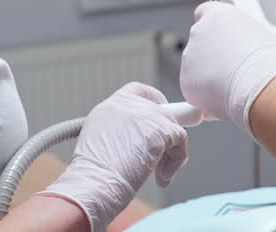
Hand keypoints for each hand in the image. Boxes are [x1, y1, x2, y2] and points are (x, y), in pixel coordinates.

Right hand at [37, 83, 188, 231]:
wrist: (94, 184)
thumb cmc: (95, 175)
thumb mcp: (101, 144)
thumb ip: (121, 133)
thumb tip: (142, 140)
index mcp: (109, 107)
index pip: (138, 91)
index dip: (154, 103)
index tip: (159, 120)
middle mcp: (127, 105)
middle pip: (161, 111)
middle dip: (165, 135)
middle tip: (161, 159)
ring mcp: (145, 115)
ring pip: (173, 127)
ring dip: (169, 153)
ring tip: (158, 173)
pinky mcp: (160, 129)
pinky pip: (181, 140)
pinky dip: (177, 161)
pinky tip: (162, 177)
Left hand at [179, 2, 275, 137]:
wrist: (262, 87)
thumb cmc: (267, 62)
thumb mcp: (256, 34)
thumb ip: (236, 33)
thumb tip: (235, 44)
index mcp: (217, 14)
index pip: (203, 13)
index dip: (211, 28)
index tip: (217, 37)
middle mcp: (198, 31)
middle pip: (199, 42)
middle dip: (210, 54)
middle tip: (230, 67)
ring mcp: (190, 56)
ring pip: (196, 66)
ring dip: (208, 74)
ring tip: (233, 83)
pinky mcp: (186, 81)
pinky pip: (194, 87)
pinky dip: (205, 93)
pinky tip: (224, 94)